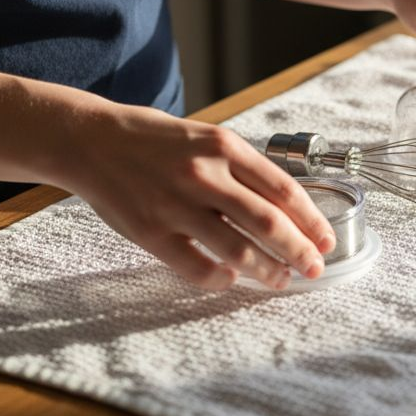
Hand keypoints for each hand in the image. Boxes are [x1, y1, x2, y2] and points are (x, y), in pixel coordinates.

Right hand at [51, 104, 335, 289]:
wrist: (89, 140)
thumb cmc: (151, 139)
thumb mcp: (203, 136)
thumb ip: (239, 167)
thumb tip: (283, 206)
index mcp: (224, 146)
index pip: (284, 189)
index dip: (311, 220)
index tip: (326, 240)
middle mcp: (205, 174)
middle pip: (269, 223)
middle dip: (299, 251)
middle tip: (314, 269)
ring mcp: (177, 205)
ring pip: (238, 249)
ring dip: (267, 270)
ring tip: (281, 279)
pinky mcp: (152, 232)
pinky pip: (198, 267)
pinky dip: (221, 279)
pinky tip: (230, 279)